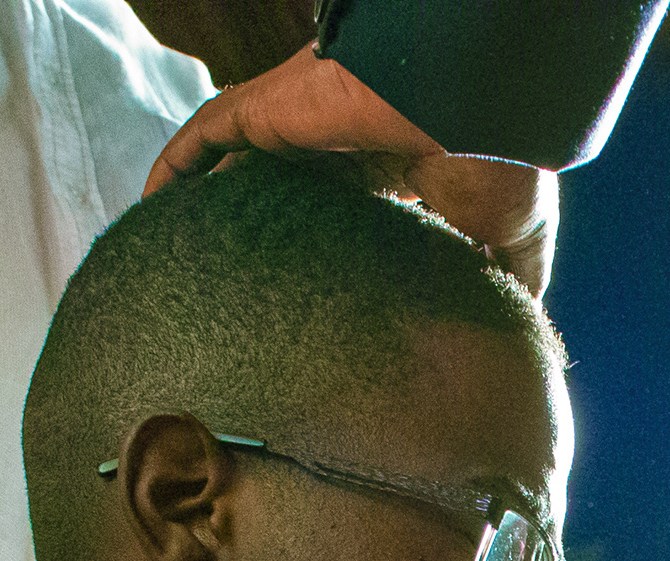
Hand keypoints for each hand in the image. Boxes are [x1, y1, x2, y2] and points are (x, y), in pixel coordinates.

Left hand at [146, 53, 563, 296]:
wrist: (478, 117)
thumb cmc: (501, 169)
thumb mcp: (512, 244)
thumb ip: (505, 286)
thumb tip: (518, 339)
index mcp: (388, 173)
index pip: (338, 211)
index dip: (317, 248)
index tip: (302, 297)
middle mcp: (335, 148)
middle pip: (277, 192)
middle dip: (252, 232)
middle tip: (226, 289)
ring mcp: (296, 127)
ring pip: (233, 166)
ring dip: (204, 204)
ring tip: (175, 256)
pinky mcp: (265, 112)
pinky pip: (201, 138)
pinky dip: (173, 170)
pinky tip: (151, 207)